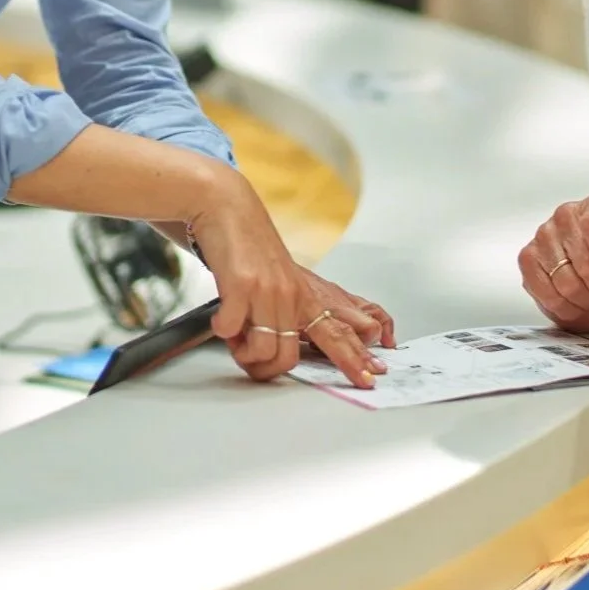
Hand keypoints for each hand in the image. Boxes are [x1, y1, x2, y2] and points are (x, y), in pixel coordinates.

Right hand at [191, 176, 393, 388]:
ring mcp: (268, 291)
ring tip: (232, 335)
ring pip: (262, 350)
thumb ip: (285, 311)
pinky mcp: (242, 285)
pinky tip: (220, 317)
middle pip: (287, 358)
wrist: (228, 208)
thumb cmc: (250, 245)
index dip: (353, 360)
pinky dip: (222, 330)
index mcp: (304, 297)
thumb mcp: (280, 280)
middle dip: (263, 370)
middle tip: (247, 359)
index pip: (337, 335)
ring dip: (241, 352)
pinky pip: (230, 330)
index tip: (368, 380)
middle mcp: (292, 296)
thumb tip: (273, 345)